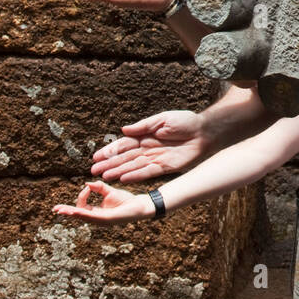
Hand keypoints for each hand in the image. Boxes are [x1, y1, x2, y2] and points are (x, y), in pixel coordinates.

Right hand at [53, 180, 155, 224]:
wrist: (140, 205)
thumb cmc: (125, 200)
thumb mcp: (109, 191)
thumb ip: (98, 187)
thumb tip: (87, 183)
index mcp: (96, 212)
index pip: (82, 206)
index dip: (82, 195)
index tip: (88, 187)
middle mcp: (97, 218)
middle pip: (78, 215)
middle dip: (67, 211)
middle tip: (55, 209)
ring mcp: (101, 220)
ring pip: (83, 217)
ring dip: (72, 213)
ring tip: (62, 211)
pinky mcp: (107, 219)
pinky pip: (93, 216)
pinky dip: (83, 214)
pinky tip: (76, 212)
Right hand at [92, 110, 210, 182]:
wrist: (204, 131)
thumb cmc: (184, 121)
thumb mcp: (162, 119)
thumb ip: (143, 126)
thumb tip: (123, 130)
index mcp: (145, 136)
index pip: (123, 145)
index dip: (110, 151)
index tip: (96, 156)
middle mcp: (147, 149)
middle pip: (125, 158)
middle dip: (109, 164)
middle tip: (93, 170)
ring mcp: (155, 158)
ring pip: (132, 166)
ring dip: (118, 171)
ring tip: (103, 176)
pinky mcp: (165, 166)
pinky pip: (147, 172)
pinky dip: (135, 176)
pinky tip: (123, 179)